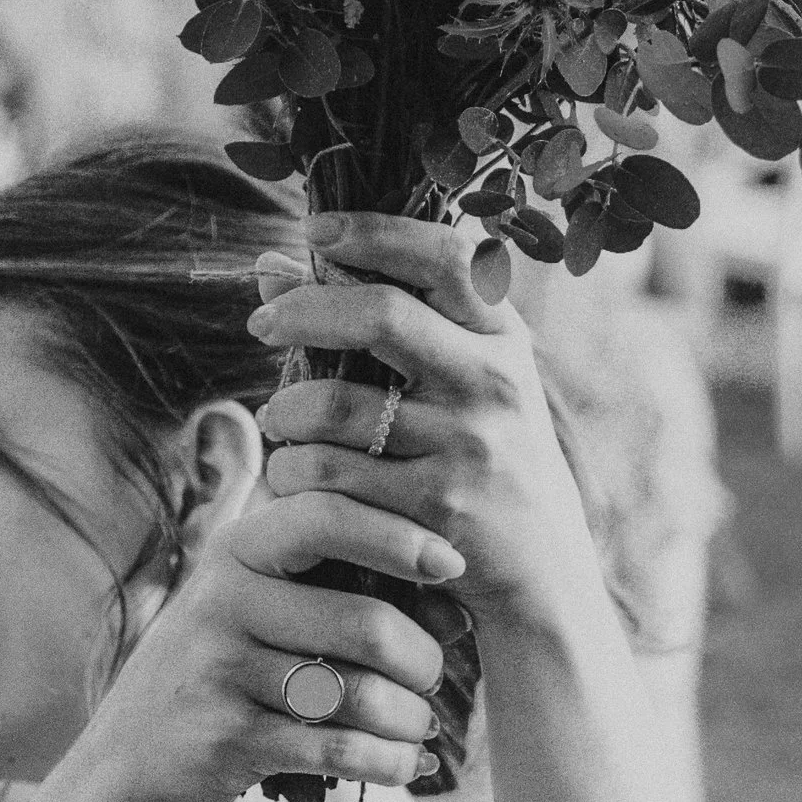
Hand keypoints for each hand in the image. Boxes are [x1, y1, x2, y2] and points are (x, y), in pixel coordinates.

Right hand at [81, 482, 464, 801]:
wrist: (130, 755)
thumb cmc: (223, 666)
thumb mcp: (251, 600)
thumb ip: (330, 578)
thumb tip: (453, 593)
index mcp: (235, 551)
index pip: (325, 517)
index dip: (398, 535)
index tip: (451, 565)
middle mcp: (223, 602)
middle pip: (364, 622)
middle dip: (423, 659)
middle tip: (432, 676)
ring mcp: (221, 673)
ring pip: (361, 696)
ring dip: (411, 720)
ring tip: (419, 726)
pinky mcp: (229, 739)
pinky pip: (340, 750)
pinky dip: (391, 763)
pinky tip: (406, 765)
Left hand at [246, 213, 592, 634]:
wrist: (541, 572)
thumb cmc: (483, 460)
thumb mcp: (456, 383)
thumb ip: (376, 321)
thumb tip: (269, 263)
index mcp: (501, 337)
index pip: (443, 255)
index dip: (374, 231)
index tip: (315, 229)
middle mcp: (493, 381)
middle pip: (380, 314)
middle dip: (301, 311)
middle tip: (260, 323)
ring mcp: (469, 446)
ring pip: (336, 405)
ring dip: (285, 411)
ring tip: (276, 419)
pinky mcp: (438, 510)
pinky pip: (332, 476)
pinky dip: (294, 472)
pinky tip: (291, 475)